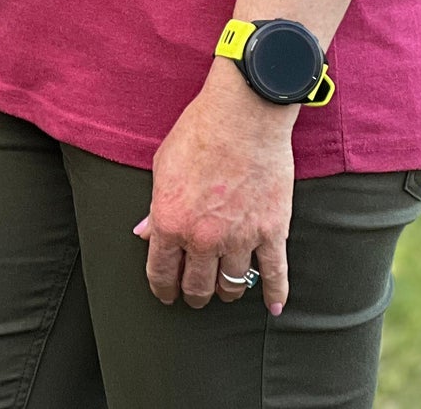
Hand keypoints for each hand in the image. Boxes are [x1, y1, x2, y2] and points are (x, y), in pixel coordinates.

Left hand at [137, 60, 295, 314]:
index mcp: (171, 221)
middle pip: (197, 286)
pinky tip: (273, 306)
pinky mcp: (272, 232)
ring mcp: (240, 238)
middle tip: (194, 295)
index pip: (161, 271)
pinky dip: (275, 294)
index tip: (165, 294)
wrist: (243, 115)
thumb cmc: (200, 131)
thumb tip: (144, 232)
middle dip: (194, 295)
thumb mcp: (163, 165)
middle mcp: (203, 238)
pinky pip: (274, 274)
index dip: (162, 288)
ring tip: (226, 290)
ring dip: (227, 292)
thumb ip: (155, 205)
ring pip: (233, 285)